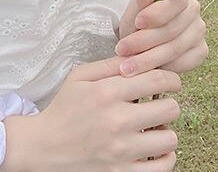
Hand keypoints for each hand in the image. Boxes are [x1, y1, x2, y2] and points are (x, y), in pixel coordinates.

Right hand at [3, 54, 180, 171]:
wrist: (45, 147)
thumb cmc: (64, 109)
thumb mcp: (79, 77)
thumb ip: (109, 65)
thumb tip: (137, 58)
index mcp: (107, 93)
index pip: (157, 80)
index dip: (171, 79)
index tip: (171, 82)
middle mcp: (117, 121)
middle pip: (170, 108)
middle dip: (168, 103)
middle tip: (158, 104)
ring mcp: (122, 151)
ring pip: (170, 139)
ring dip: (165, 131)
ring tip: (153, 128)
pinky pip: (163, 167)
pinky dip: (164, 157)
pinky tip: (154, 148)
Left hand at [115, 0, 208, 75]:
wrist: (141, 39)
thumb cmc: (138, 20)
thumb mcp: (134, 9)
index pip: (175, 1)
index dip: (156, 13)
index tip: (137, 22)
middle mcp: (194, 10)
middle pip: (172, 29)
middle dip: (144, 41)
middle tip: (122, 50)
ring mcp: (199, 31)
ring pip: (176, 47)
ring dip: (149, 59)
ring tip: (127, 66)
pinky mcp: (201, 50)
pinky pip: (185, 62)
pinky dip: (164, 67)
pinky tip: (147, 71)